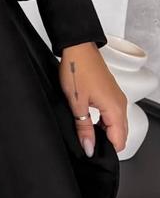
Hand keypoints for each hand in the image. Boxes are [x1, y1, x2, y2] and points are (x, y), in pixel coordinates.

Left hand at [58, 41, 127, 156]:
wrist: (77, 47)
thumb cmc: (77, 69)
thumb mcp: (76, 103)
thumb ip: (83, 128)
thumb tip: (89, 147)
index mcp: (115, 109)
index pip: (119, 141)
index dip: (105, 150)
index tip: (90, 150)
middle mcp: (120, 104)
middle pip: (119, 134)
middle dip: (105, 142)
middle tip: (86, 143)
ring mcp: (117, 97)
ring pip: (116, 124)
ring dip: (103, 131)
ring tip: (84, 131)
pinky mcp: (111, 93)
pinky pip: (112, 114)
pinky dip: (103, 121)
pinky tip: (88, 119)